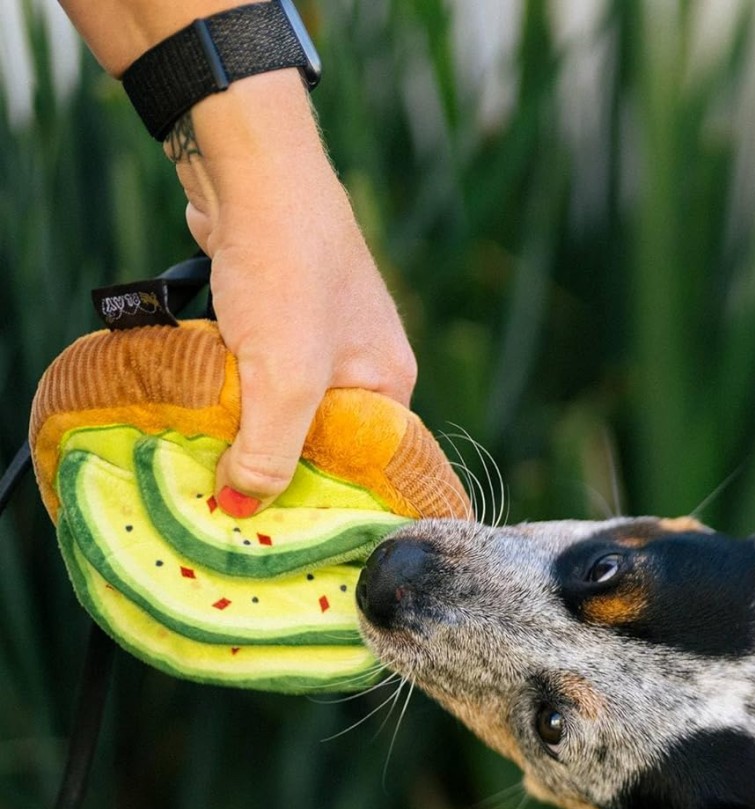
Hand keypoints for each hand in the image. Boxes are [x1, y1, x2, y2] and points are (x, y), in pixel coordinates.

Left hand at [169, 71, 415, 513]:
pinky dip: (228, 389)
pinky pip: (254, 373)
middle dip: (277, 464)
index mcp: (390, 384)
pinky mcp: (275, 313)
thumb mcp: (283, 378)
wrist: (248, 167)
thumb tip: (240, 508)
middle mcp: (362, 364)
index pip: (368, 465)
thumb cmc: (286, 269)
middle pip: (320, 439)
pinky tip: (200, 405)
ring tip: (210, 457)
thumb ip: (268, 451)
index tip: (285, 530)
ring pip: (281, 406)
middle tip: (234, 501)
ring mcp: (318, 336)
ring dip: (244, 426)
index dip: (328, 499)